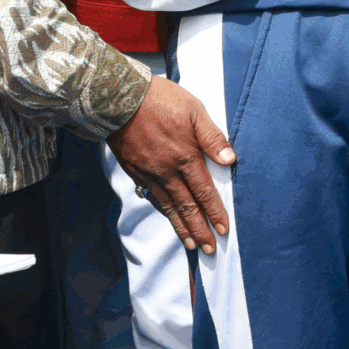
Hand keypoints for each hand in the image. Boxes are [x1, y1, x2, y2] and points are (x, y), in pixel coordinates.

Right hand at [109, 77, 236, 254]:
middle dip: (200, 230)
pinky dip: (163, 212)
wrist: (118, 98)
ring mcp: (149, 173)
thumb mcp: (194, 111)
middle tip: (210, 250)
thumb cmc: (160, 100)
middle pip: (187, 207)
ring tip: (192, 244)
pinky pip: (152, 197)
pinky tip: (169, 218)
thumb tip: (230, 159)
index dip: (215, 213)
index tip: (224, 230)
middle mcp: (167, 172)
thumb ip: (212, 137)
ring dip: (182, 228)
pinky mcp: (135, 171)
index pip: (204, 192)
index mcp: (185, 157)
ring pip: (169, 207)